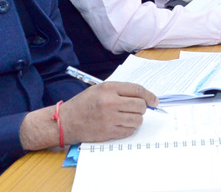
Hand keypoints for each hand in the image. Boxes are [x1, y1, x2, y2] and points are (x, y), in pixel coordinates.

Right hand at [19, 81, 157, 149]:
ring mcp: (110, 118)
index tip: (155, 100)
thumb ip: (120, 91)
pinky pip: (129, 131)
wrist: (66, 121)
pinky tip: (121, 125)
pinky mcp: (108, 132)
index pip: (137, 90)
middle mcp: (110, 102)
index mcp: (109, 88)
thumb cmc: (84, 104)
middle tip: (137, 109)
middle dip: (143, 108)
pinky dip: (129, 129)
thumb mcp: (100, 89)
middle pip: (140, 105)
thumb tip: (144, 97)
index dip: (149, 95)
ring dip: (136, 119)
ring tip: (127, 117)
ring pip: (137, 120)